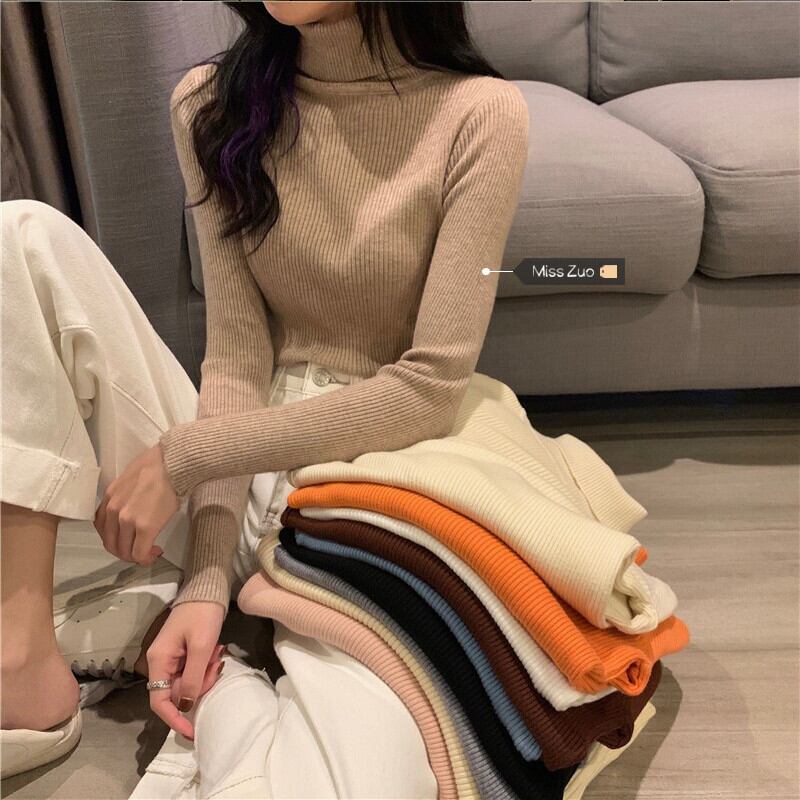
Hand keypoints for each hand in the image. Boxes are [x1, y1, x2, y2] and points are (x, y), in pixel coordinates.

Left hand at [94, 442, 178, 565]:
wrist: (171, 465)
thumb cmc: (157, 466)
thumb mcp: (130, 479)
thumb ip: (124, 496)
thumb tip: (133, 507)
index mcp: (109, 498)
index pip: (103, 528)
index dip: (115, 538)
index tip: (128, 538)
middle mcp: (114, 511)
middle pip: (111, 543)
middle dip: (124, 551)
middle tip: (138, 550)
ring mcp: (128, 520)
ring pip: (124, 551)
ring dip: (135, 556)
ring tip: (149, 552)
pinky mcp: (145, 528)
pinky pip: (139, 552)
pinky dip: (145, 558)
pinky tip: (153, 554)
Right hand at [146, 601, 225, 738]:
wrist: (207, 589)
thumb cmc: (202, 615)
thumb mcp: (201, 647)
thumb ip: (193, 678)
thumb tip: (184, 707)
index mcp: (158, 661)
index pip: (159, 701)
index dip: (174, 719)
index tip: (192, 731)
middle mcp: (159, 662)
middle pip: (176, 693)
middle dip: (198, 688)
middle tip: (216, 667)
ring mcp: (170, 658)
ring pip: (187, 683)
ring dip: (204, 676)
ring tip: (217, 655)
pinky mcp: (182, 653)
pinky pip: (192, 671)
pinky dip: (205, 667)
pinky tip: (215, 652)